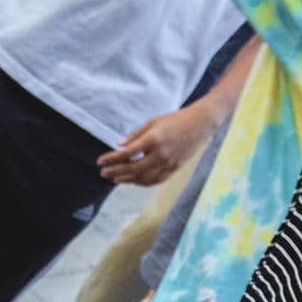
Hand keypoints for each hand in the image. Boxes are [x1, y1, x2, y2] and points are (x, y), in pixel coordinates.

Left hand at [98, 103, 218, 185]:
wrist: (201, 124)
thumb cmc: (176, 119)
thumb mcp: (153, 122)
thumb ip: (135, 135)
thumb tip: (120, 145)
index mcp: (153, 139)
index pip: (127, 153)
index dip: (111, 158)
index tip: (100, 161)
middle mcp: (160, 154)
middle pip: (133, 168)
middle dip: (116, 171)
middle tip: (103, 173)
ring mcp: (169, 163)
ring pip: (144, 178)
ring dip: (128, 179)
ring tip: (115, 179)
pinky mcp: (175, 168)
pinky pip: (156, 180)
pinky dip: (143, 182)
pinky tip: (133, 180)